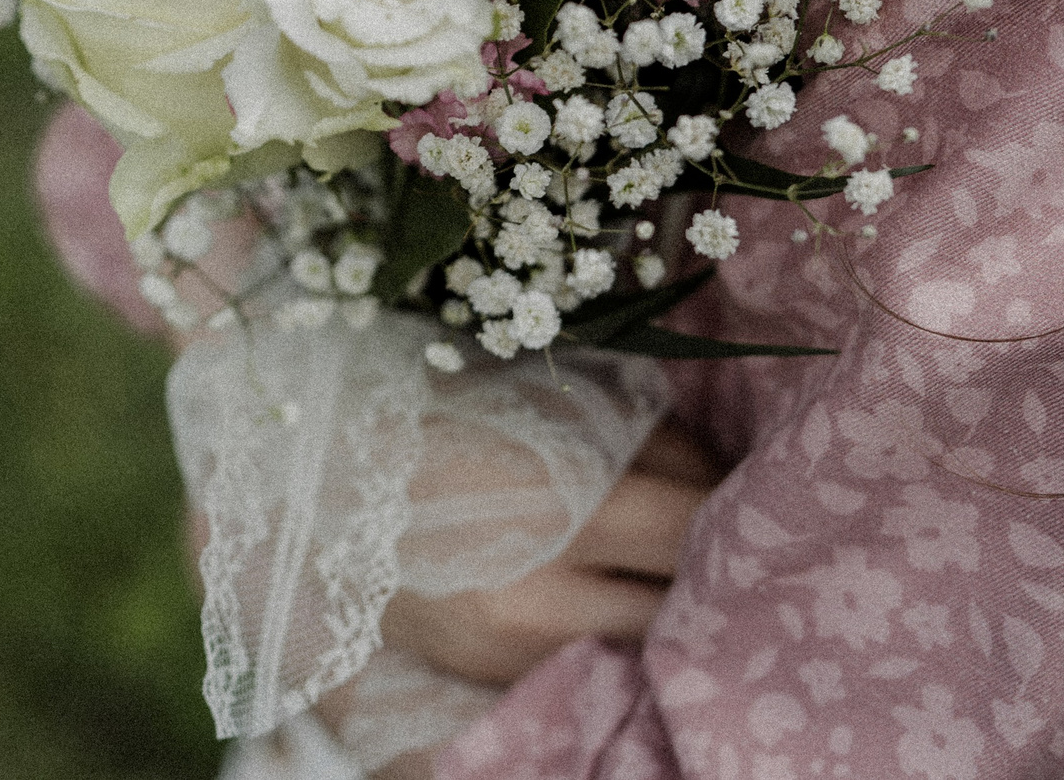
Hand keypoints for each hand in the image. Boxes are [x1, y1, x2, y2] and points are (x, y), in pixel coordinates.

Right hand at [382, 418, 719, 686]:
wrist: (318, 472)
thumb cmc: (442, 409)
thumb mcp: (548, 399)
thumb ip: (645, 438)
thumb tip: (730, 481)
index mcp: (555, 494)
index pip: (695, 527)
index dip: (733, 509)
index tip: (745, 493)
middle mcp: (540, 583)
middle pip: (681, 594)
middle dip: (710, 562)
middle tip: (724, 532)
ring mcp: (513, 637)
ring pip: (644, 636)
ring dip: (665, 600)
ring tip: (664, 559)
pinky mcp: (493, 666)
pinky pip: (591, 651)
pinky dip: (611, 623)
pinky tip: (607, 587)